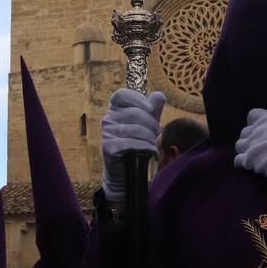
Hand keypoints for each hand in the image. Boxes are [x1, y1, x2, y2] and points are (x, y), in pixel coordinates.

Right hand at [101, 88, 165, 202]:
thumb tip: (159, 95)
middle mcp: (108, 119)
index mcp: (115, 110)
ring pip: (135, 129)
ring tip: (154, 144)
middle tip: (157, 133)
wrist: (124, 172)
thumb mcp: (147, 125)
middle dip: (151, 123)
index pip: (121, 95)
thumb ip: (152, 110)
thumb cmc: (135, 145)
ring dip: (150, 138)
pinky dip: (146, 147)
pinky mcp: (109, 147)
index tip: (150, 108)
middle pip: (134, 113)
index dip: (137, 98)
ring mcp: (107, 133)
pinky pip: (132, 143)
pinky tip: (152, 152)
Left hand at [233, 108, 266, 181]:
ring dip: (244, 150)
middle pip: (244, 132)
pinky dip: (241, 163)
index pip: (253, 114)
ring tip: (254, 156)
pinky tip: (248, 166)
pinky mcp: (248, 160)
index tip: (264, 128)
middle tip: (260, 146)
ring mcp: (251, 145)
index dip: (256, 121)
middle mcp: (257, 130)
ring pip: (239, 145)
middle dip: (250, 139)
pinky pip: (237, 160)